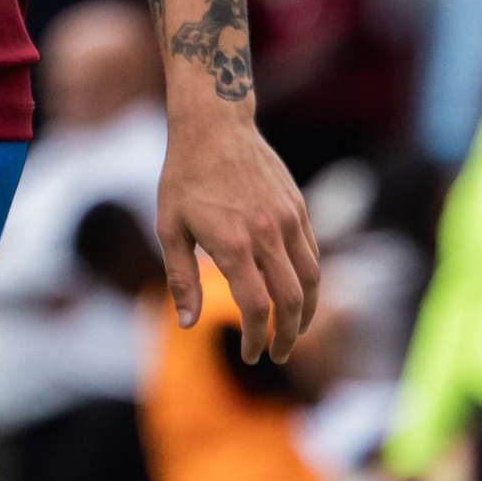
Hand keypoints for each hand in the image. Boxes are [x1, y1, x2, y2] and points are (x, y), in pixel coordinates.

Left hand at [156, 105, 318, 361]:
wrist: (215, 125)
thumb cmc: (184, 178)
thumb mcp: (169, 229)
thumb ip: (180, 278)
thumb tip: (185, 324)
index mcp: (231, 244)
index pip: (256, 306)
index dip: (257, 338)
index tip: (252, 354)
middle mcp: (266, 233)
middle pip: (292, 299)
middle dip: (287, 335)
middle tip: (277, 354)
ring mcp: (287, 219)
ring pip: (312, 278)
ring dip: (306, 312)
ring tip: (294, 331)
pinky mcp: (298, 207)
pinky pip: (312, 253)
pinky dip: (310, 281)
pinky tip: (297, 293)